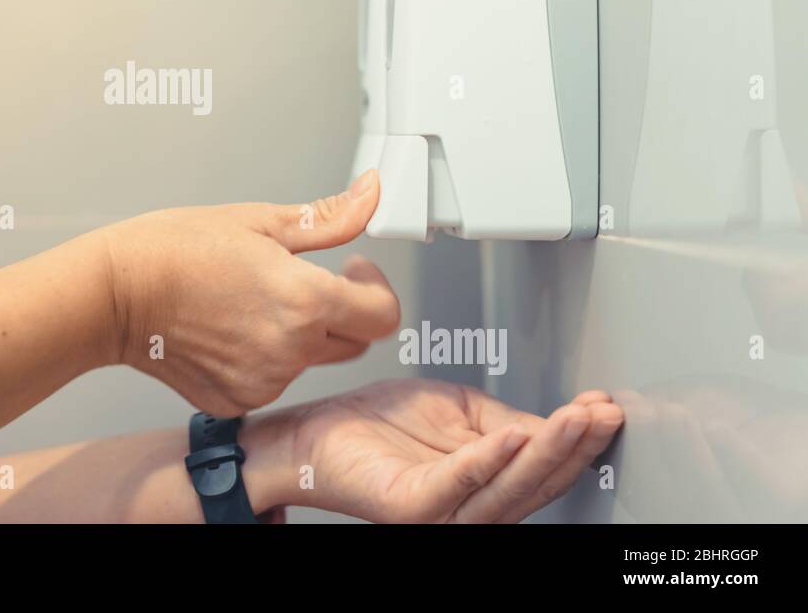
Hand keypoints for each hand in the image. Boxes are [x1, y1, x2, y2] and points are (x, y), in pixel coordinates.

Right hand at [102, 170, 397, 415]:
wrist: (113, 294)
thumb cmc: (173, 250)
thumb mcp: (259, 221)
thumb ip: (328, 219)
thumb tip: (370, 195)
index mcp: (304, 302)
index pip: (383, 315)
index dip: (375, 288)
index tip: (354, 270)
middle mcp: (289, 351)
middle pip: (352, 342)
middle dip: (339, 311)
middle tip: (298, 281)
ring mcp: (262, 383)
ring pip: (308, 361)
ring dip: (296, 335)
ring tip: (247, 300)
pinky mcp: (236, 401)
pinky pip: (270, 381)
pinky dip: (261, 358)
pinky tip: (228, 328)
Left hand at [253, 378, 622, 521]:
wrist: (315, 432)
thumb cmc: (377, 425)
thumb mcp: (458, 412)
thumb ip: (506, 420)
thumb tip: (559, 425)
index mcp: (485, 483)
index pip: (544, 467)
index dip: (579, 439)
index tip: (606, 409)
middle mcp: (469, 506)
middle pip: (536, 482)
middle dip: (574, 445)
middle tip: (601, 413)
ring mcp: (442, 512)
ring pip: (508, 487)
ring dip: (547, 451)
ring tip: (573, 418)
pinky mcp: (412, 508)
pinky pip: (457, 483)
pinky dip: (488, 458)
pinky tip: (513, 435)